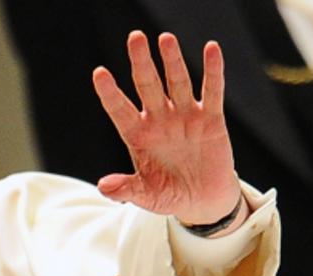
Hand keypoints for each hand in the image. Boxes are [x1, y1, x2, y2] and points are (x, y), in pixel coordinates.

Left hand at [92, 31, 241, 227]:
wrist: (202, 200)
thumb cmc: (169, 195)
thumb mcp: (145, 196)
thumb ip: (125, 190)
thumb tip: (104, 186)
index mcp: (137, 136)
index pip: (119, 110)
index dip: (110, 93)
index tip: (99, 73)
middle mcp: (159, 120)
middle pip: (147, 86)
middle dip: (141, 62)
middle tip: (135, 37)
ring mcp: (184, 117)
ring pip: (176, 82)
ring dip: (172, 61)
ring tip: (165, 38)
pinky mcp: (210, 119)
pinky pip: (211, 91)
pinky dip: (213, 71)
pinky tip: (211, 49)